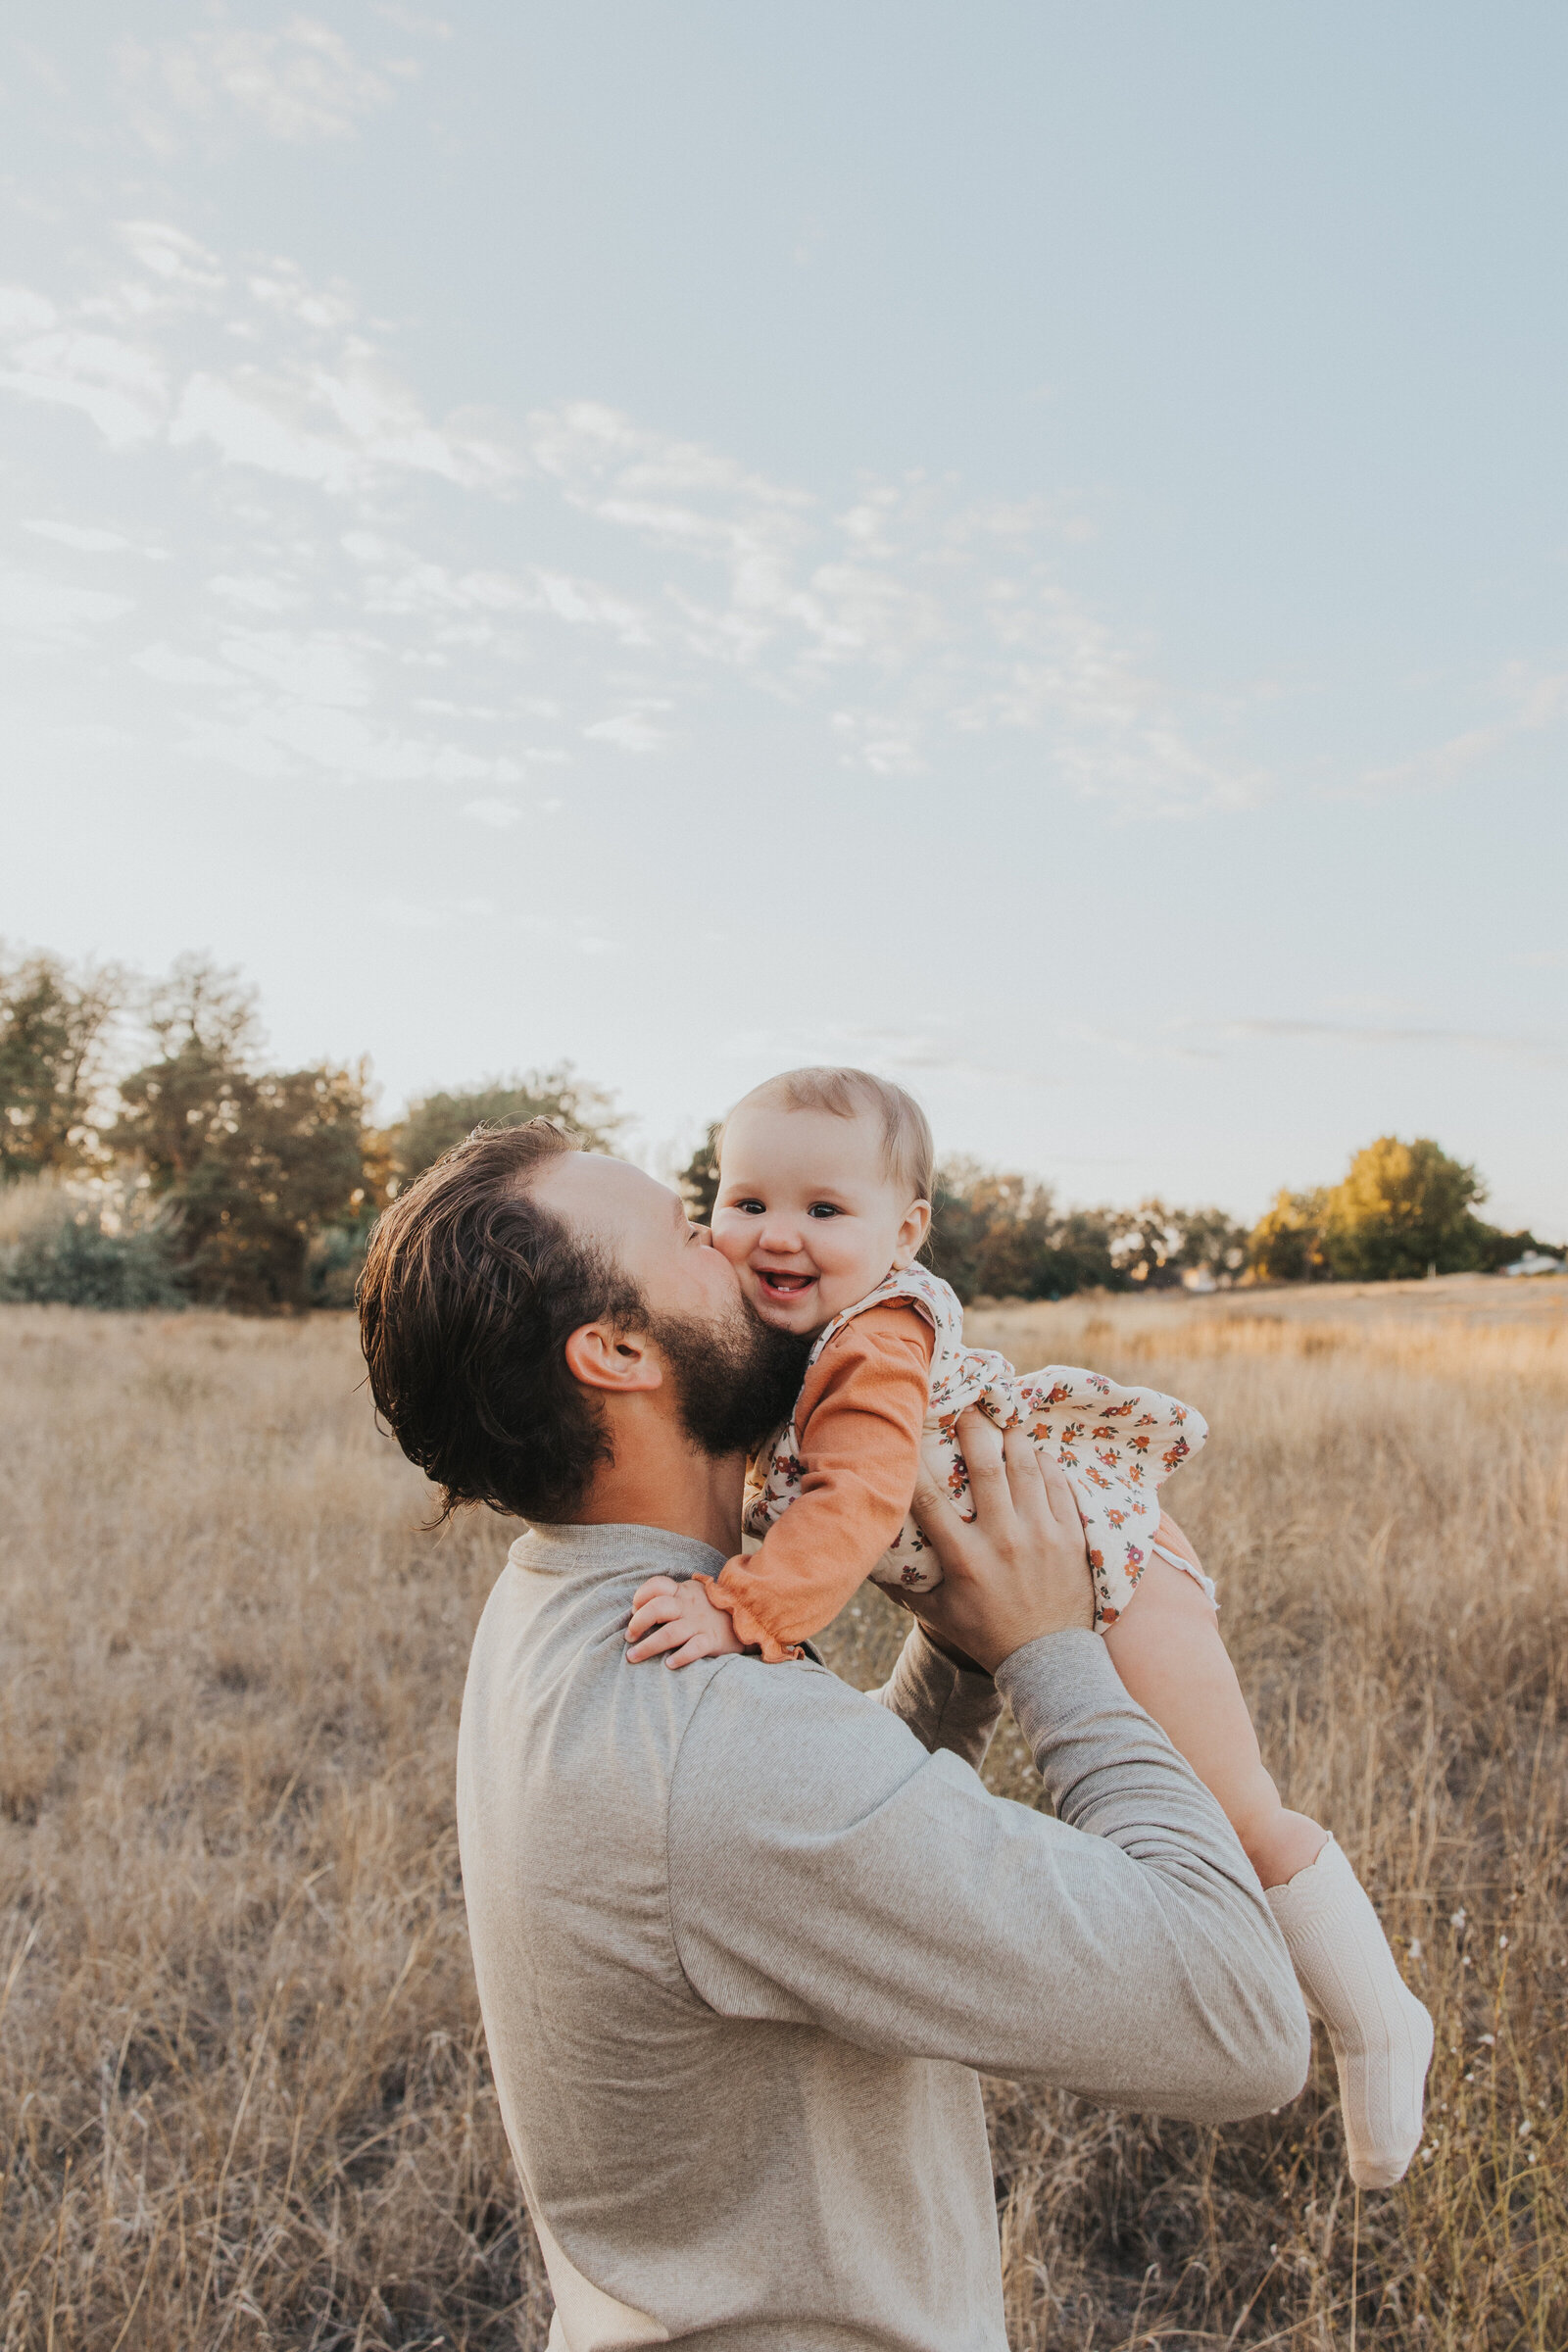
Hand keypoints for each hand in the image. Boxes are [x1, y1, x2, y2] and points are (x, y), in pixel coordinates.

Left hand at [625, 1575, 747, 1669]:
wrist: (749, 1616)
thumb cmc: (712, 1609)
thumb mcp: (693, 1594)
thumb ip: (671, 1598)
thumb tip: (638, 1611)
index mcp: (683, 1592)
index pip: (658, 1585)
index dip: (641, 1596)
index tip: (634, 1609)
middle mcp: (689, 1606)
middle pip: (657, 1609)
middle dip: (638, 1623)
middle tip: (629, 1637)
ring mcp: (700, 1623)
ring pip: (669, 1633)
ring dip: (648, 1646)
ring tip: (633, 1657)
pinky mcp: (712, 1639)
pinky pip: (694, 1648)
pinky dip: (680, 1657)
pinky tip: (669, 1664)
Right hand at [905, 1407, 1093, 1674]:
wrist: (1050, 1661)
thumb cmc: (988, 1636)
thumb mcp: (939, 1615)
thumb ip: (903, 1587)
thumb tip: (865, 1564)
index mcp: (965, 1558)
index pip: (930, 1499)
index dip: (915, 1462)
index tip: (909, 1434)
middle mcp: (1003, 1540)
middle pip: (985, 1466)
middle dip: (974, 1427)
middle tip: (967, 1406)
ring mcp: (1041, 1535)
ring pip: (1026, 1467)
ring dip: (1013, 1437)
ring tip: (1005, 1419)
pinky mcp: (1071, 1536)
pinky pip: (1058, 1484)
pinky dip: (1045, 1463)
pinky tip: (1035, 1453)